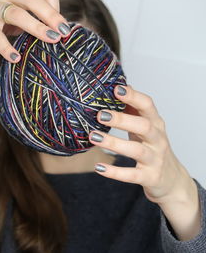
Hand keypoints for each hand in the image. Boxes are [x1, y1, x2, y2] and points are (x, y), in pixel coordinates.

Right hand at [0, 0, 71, 62]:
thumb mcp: (7, 10)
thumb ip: (26, 16)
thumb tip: (50, 31)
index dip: (54, 2)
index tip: (60, 21)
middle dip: (52, 14)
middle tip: (64, 31)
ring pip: (17, 13)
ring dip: (37, 27)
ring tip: (52, 40)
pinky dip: (7, 47)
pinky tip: (16, 58)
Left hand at [88, 84, 195, 205]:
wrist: (171, 179)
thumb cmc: (152, 147)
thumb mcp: (146, 126)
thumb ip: (132, 109)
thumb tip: (118, 86)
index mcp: (155, 124)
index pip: (147, 106)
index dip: (133, 96)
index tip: (116, 89)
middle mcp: (157, 139)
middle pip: (143, 126)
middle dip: (122, 119)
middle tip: (100, 114)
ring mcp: (154, 159)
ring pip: (136, 150)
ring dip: (113, 143)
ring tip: (93, 136)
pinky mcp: (149, 177)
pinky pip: (131, 175)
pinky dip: (115, 172)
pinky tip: (98, 167)